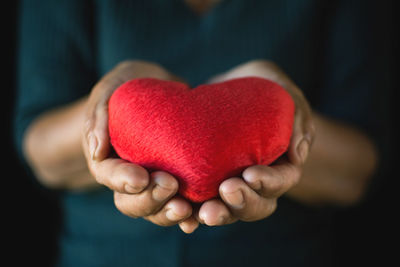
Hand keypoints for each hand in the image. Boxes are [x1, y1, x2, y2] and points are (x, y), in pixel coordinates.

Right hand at [82, 60, 198, 232]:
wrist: (158, 88)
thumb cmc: (129, 86)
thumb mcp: (111, 88)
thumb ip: (99, 114)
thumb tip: (97, 151)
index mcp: (108, 159)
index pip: (109, 176)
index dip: (123, 180)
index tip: (140, 177)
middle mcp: (130, 178)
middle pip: (133, 203)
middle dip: (150, 199)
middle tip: (170, 184)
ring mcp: (154, 184)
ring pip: (158, 210)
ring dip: (170, 212)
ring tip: (186, 208)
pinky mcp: (180, 183)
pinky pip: (184, 204)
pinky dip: (193, 212)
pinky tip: (202, 212)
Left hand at [195, 60, 315, 225]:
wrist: (226, 87)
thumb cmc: (261, 84)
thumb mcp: (282, 88)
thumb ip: (297, 115)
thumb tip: (298, 156)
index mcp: (281, 162)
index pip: (282, 180)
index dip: (269, 182)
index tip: (250, 174)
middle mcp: (257, 181)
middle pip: (257, 205)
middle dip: (243, 203)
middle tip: (226, 190)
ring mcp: (231, 183)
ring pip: (229, 210)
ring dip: (218, 213)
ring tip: (203, 212)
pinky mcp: (206, 182)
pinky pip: (200, 204)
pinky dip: (193, 214)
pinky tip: (183, 215)